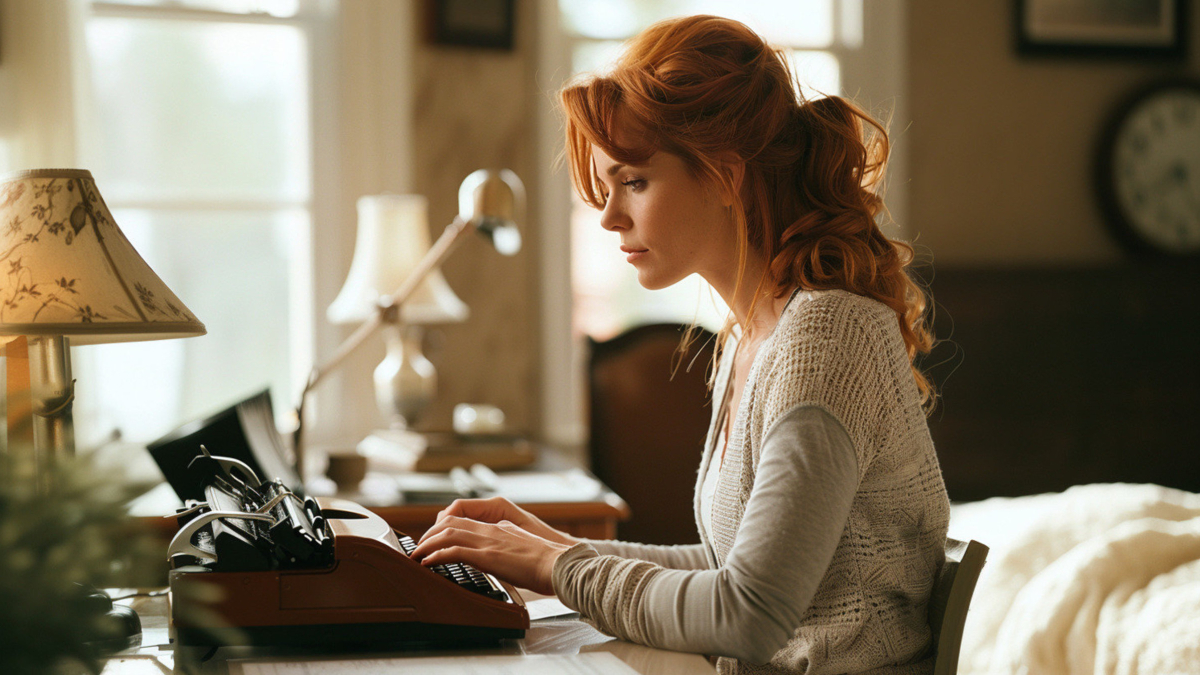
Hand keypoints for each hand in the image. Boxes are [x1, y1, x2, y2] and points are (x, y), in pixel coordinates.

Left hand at [410, 516, 571, 595]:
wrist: (559, 564)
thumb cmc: (548, 562)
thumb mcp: (525, 547)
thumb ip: (511, 545)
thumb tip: (503, 552)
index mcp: (500, 527)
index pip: (465, 520)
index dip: (445, 528)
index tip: (435, 539)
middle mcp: (491, 530)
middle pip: (450, 522)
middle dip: (430, 533)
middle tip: (419, 547)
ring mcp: (488, 541)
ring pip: (447, 533)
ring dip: (427, 544)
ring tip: (416, 555)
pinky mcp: (487, 555)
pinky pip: (453, 551)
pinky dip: (435, 556)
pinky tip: (427, 563)